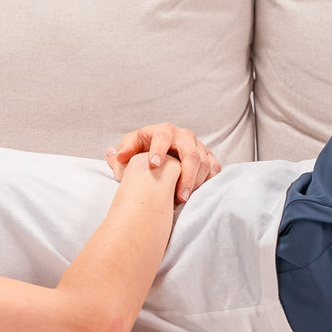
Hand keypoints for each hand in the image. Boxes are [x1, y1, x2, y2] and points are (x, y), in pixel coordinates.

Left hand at [105, 123, 221, 204]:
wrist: (159, 159)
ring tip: (184, 199)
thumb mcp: (129, 151)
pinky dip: (207, 181)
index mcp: (164, 131)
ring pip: (204, 162)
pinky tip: (197, 194)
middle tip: (179, 195)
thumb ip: (121, 152)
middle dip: (186, 174)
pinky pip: (214, 168)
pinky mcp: (208, 157)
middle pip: (191, 152)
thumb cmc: (143, 154)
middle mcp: (183, 136)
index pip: (163, 135)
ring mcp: (198, 146)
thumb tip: (116, 154)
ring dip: (196, 182)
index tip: (153, 164)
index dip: (159, 149)